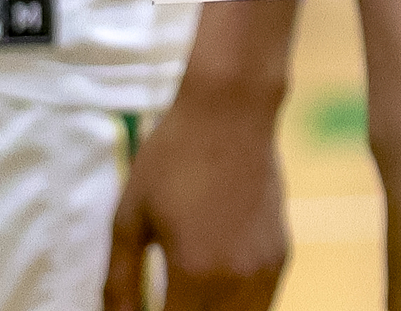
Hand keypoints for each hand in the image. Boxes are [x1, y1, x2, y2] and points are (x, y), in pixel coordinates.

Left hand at [106, 69, 290, 310]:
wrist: (232, 109)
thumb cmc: (172, 158)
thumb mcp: (129, 219)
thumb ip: (119, 282)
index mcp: (194, 274)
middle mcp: (237, 280)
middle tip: (159, 303)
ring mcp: (266, 268)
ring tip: (183, 301)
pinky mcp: (282, 254)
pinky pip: (261, 305)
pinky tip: (211, 296)